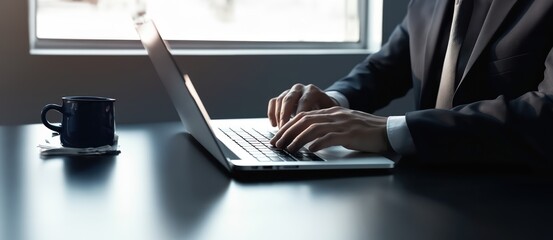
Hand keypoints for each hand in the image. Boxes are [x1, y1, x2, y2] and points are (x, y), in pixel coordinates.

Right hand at [267, 84, 338, 127]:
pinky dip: (271, 113)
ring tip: (280, 130)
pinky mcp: (282, 96)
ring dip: (278, 116)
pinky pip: (273, 102)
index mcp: (312, 91)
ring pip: (280, 100)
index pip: (304, 101)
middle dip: (285, 115)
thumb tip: (319, 134)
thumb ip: (323, 120)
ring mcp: (290, 91)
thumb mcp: (328, 114)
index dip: (300, 115)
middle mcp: (300, 89)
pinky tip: (274, 124)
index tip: (298, 129)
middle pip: (289, 99)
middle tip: (284, 129)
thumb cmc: (326, 111)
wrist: (322, 103)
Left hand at [270, 106, 389, 152]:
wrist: (389, 130)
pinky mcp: (350, 134)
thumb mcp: (344, 125)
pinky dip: (318, 143)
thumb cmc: (367, 132)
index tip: (277, 136)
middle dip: (287, 132)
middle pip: (304, 120)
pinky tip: (310, 150)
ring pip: (313, 128)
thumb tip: (309, 139)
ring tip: (289, 149)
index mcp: (332, 112)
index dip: (288, 125)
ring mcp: (342, 124)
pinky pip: (330, 137)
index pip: (303, 115)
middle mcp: (334, 115)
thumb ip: (328, 128)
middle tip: (276, 144)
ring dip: (298, 139)